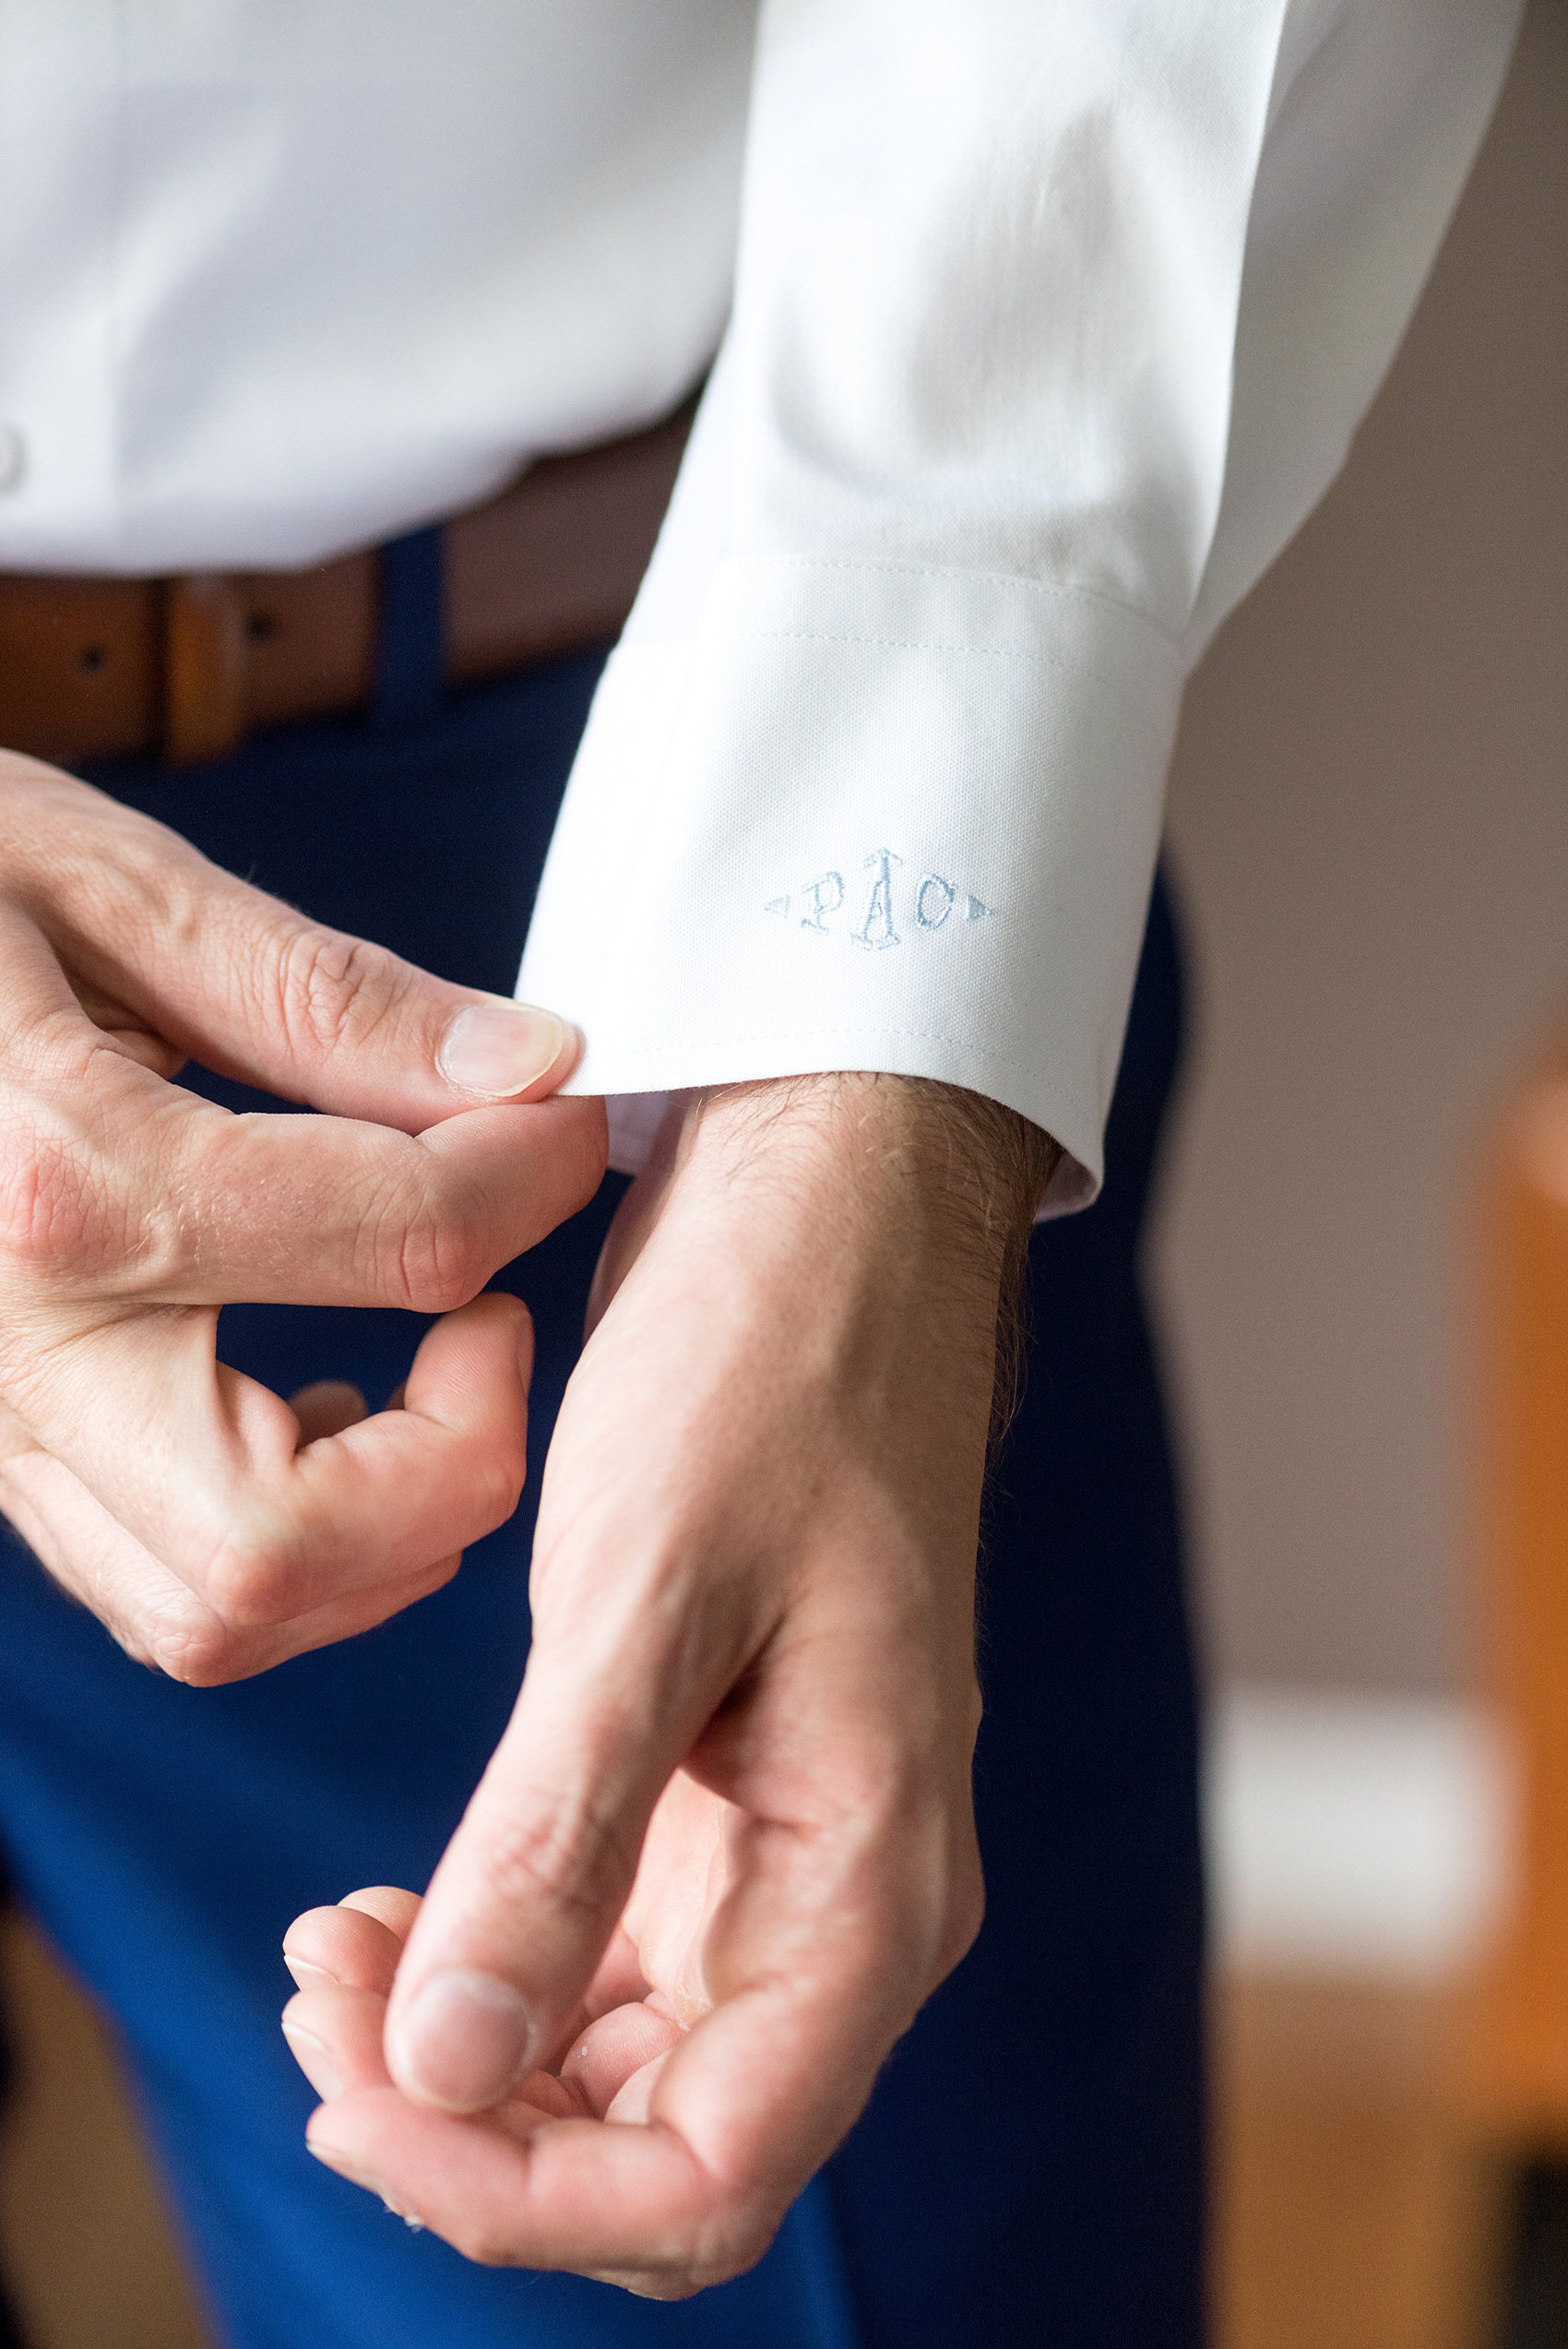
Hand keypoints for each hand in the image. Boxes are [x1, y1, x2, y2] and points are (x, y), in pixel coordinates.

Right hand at [0, 752, 604, 1681]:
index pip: (404, 1242)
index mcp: (64, 1177)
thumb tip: (532, 1071)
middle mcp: (11, 1349)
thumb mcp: (104, 886)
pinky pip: (156, 1584)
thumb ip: (327, 999)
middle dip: (458, 1457)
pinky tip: (313, 1407)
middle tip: (494, 1314)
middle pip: (284, 1544)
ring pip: (217, 1611)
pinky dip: (288, 1546)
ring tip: (422, 1365)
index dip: (535, 1176)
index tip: (561, 1121)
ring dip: (381, 1531)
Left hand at [287, 1074, 1052, 2294]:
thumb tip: (445, 2073)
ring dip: (464, 2053)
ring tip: (324, 1948)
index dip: (517, 2191)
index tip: (359, 2091)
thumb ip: (558, 1845)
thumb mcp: (645, 1592)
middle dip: (473, 2129)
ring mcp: (789, 1849)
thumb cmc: (771, 1369)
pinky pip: (608, 1956)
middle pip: (661, 2147)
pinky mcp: (728, 1792)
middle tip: (314, 2003)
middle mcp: (847, 1896)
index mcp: (874, 1876)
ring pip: (622, 2068)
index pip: (709, 2174)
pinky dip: (489, 1963)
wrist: (833, 1212)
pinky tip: (386, 1901)